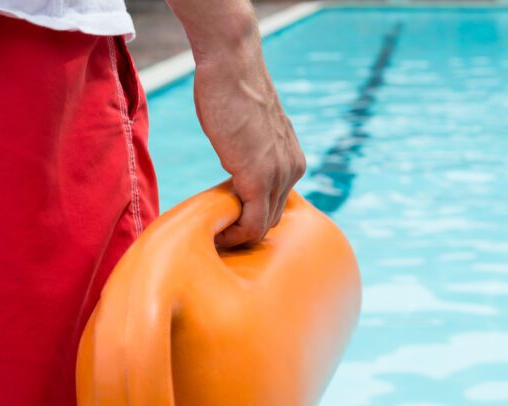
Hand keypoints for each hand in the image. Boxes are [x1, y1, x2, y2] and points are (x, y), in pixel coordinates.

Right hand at [194, 59, 304, 248]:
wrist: (232, 67)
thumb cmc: (233, 92)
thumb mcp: (252, 132)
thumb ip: (253, 154)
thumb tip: (238, 168)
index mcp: (293, 161)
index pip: (277, 205)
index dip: (252, 218)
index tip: (227, 220)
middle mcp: (293, 170)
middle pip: (272, 219)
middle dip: (246, 230)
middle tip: (217, 231)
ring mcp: (278, 175)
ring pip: (263, 226)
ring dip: (238, 236)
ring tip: (214, 233)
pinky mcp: (258, 178)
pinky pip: (252, 224)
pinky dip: (235, 236)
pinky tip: (215, 232)